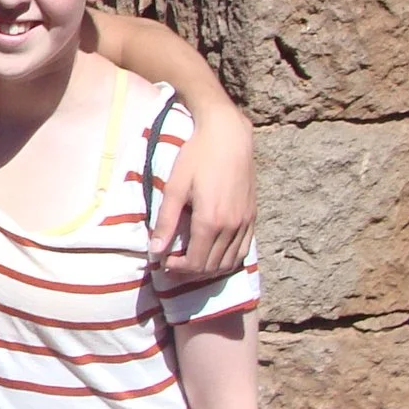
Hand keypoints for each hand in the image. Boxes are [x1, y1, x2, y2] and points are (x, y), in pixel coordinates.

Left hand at [154, 101, 254, 275]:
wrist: (229, 137)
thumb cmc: (197, 157)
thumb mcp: (175, 188)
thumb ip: (166, 222)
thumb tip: (155, 251)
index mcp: (210, 221)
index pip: (195, 262)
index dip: (178, 269)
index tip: (164, 262)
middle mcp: (231, 226)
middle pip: (211, 266)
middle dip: (190, 271)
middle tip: (173, 265)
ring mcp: (245, 223)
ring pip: (229, 262)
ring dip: (209, 269)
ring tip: (191, 262)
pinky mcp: (252, 216)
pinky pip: (243, 250)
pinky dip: (227, 259)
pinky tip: (213, 254)